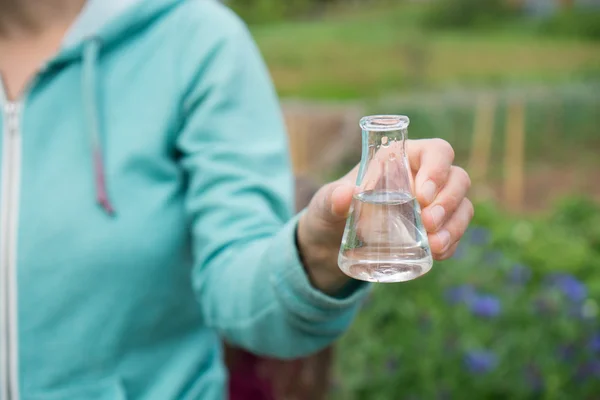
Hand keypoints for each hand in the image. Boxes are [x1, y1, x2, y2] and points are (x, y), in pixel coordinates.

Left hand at [296, 138, 472, 293]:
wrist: (331, 244)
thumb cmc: (331, 212)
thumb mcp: (325, 205)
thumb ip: (331, 199)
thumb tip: (344, 195)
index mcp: (401, 158)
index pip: (436, 151)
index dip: (437, 169)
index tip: (421, 195)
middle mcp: (423, 177)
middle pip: (457, 179)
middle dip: (448, 201)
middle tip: (428, 224)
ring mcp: (433, 205)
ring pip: (462, 206)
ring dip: (455, 225)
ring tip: (435, 246)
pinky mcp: (434, 231)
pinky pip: (455, 232)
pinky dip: (451, 243)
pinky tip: (437, 255)